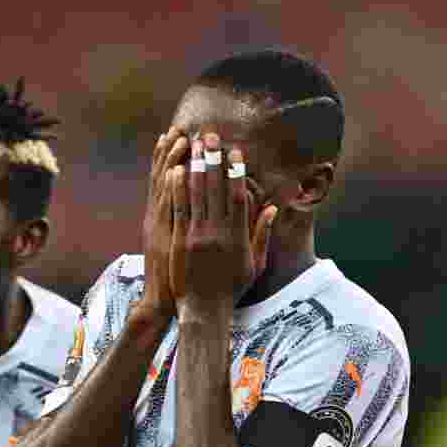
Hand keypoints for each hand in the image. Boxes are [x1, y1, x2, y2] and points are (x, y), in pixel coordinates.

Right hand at [136, 127, 188, 321]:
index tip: (174, 135)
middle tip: (178, 128)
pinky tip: (177, 170)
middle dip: (170, 152)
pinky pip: (172, 208)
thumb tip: (183, 206)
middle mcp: (157, 218)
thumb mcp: (171, 246)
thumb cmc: (173, 278)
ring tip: (182, 139)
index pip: (164, 180)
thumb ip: (176, 224)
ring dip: (173, 163)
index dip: (169, 157)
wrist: (164, 301)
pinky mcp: (169, 237)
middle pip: (164, 178)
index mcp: (159, 218)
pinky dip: (172, 189)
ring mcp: (162, 226)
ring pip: (167, 188)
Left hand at [169, 134, 276, 315]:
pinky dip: (177, 189)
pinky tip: (175, 171)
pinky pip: (178, 210)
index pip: (238, 196)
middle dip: (212, 160)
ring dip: (194, 167)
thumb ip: (261, 234)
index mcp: (238, 236)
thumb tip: (271, 208)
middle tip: (209, 136)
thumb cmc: (231, 288)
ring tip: (191, 145)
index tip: (234, 151)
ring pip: (196, 195)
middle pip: (215, 189)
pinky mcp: (180, 241)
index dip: (235, 171)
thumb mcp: (254, 263)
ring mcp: (197, 236)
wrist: (204, 310)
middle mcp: (218, 232)